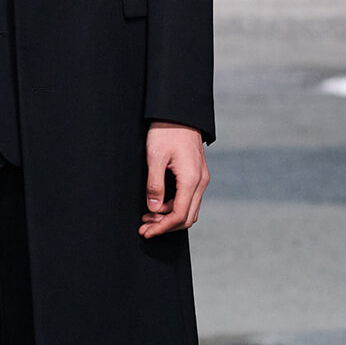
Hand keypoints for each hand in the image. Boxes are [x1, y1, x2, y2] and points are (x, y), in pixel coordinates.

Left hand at [140, 123, 208, 237]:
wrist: (179, 113)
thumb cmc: (166, 131)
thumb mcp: (155, 157)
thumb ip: (154, 184)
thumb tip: (153, 208)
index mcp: (191, 179)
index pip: (179, 215)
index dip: (161, 227)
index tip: (146, 232)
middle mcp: (200, 182)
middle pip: (187, 218)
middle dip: (165, 227)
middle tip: (144, 229)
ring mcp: (201, 179)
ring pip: (189, 210)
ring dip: (169, 218)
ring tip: (147, 218)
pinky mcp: (197, 175)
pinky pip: (189, 199)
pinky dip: (174, 208)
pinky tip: (158, 206)